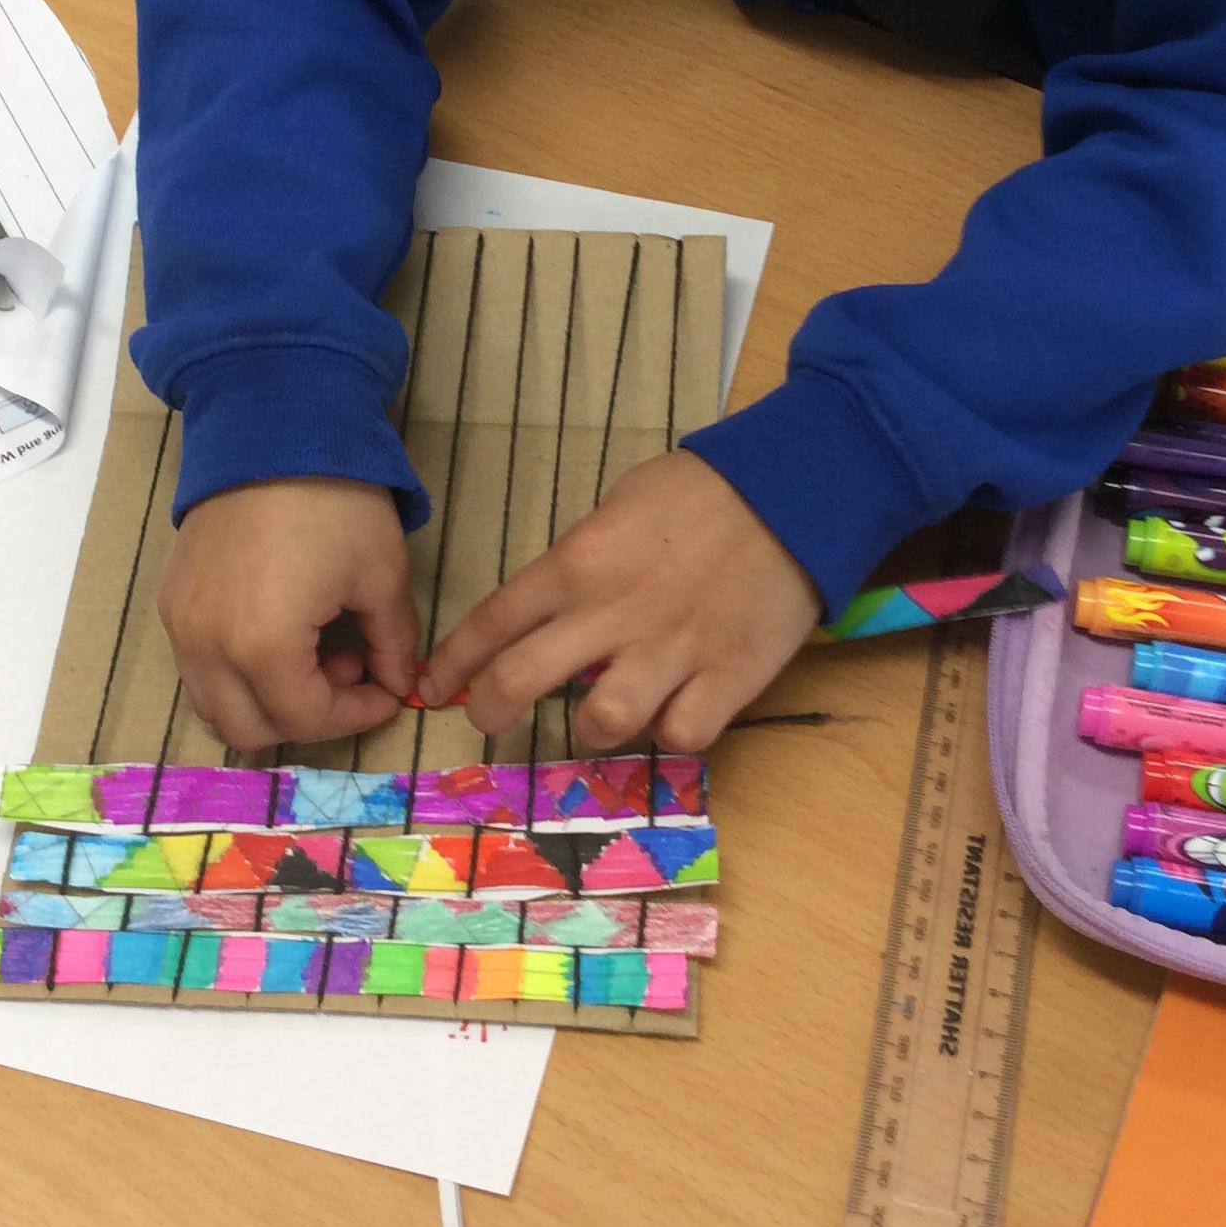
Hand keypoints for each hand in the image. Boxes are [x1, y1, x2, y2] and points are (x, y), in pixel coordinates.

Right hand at [158, 478, 416, 750]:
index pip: (306, 720)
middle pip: (250, 730)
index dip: (355, 716)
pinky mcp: (170, 603)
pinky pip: (198, 669)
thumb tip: (396, 685)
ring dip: (266, 700)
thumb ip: (393, 644)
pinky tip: (278, 628)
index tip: (386, 691)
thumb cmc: (336, 501)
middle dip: (307, 717)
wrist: (271, 428)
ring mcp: (180, 626)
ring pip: (215, 706)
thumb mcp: (383, 574)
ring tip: (312, 649)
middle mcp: (208, 648)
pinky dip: (238, 674)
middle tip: (346, 671)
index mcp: (264, 646)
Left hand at [421, 450, 821, 750]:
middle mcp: (612, 613)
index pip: (493, 621)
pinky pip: (681, 735)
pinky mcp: (726, 678)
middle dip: (490, 712)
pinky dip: (672, 732)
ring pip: (600, 722)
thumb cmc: (700, 491)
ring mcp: (670, 651)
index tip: (434, 686)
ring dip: (589, 728)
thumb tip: (557, 611)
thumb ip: (581, 563)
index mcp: (579, 563)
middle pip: (520, 681)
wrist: (791, 491)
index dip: (453, 662)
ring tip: (599, 716)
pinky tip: (674, 713)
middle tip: (488, 722)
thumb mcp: (620, 508)